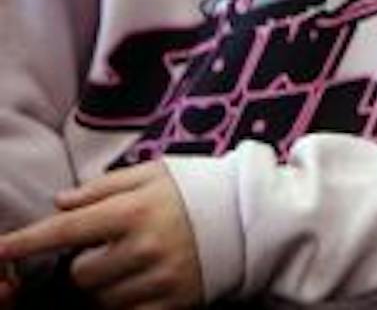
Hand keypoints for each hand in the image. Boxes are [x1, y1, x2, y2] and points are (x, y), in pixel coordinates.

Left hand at [0, 163, 203, 308]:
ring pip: (102, 300)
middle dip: (88, 265)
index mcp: (136, 210)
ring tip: (136, 265)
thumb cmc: (201, 189)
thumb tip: (58, 203)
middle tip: (113, 250)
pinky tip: (145, 284)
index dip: (27, 242)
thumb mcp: (155, 173)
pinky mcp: (176, 303)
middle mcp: (146, 246)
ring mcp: (161, 279)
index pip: (67, 230)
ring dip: (108, 286)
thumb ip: (103, 187)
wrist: (256, 218)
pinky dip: (128, 303)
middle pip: (81, 275)